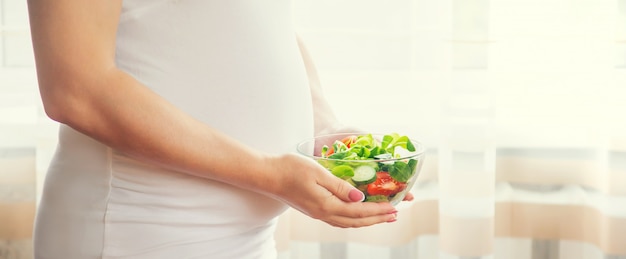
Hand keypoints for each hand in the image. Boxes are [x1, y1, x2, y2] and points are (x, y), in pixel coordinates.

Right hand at [268, 154, 397, 227]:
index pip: (359, 212)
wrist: (267, 175)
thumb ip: (339, 186)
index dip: (379, 211)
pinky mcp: (312, 210)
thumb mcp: (318, 172)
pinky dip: (353, 219)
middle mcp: (323, 214)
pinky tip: (357, 214)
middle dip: (378, 219)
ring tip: (381, 217)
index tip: (395, 208)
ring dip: (367, 221)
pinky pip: (339, 220)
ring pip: (348, 223)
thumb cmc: (290, 169)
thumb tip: (360, 198)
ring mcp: (317, 214)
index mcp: (326, 205)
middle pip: (356, 221)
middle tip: (395, 215)